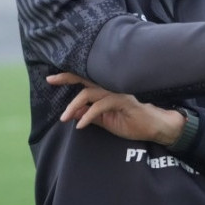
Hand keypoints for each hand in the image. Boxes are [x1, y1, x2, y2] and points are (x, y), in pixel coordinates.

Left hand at [46, 73, 184, 144]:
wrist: (154, 126)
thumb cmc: (132, 122)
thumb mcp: (106, 121)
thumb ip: (91, 115)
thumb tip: (73, 113)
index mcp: (106, 90)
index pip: (85, 80)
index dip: (68, 77)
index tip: (51, 78)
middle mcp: (111, 86)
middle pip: (85, 78)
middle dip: (67, 77)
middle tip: (50, 79)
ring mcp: (117, 92)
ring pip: (90, 93)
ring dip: (74, 105)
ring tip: (64, 118)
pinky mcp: (124, 100)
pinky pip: (101, 105)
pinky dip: (89, 115)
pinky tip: (81, 125)